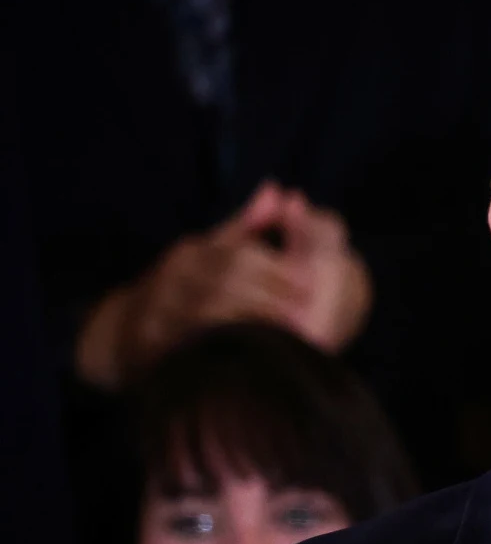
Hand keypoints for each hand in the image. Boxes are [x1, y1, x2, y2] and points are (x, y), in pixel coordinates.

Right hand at [75, 182, 370, 386]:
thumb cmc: (185, 288)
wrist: (124, 330)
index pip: (239, 255)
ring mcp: (157, 308)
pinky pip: (190, 344)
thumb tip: (279, 189)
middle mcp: (173, 276)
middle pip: (225, 282)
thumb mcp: (212, 252)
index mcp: (194, 253)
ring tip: (290, 336)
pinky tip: (255, 354)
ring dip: (252, 323)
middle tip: (308, 313)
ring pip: (207, 313)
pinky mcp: (149, 342)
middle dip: (270, 298)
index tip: (312, 284)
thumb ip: (247, 226)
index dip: (279, 269)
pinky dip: (225, 347)